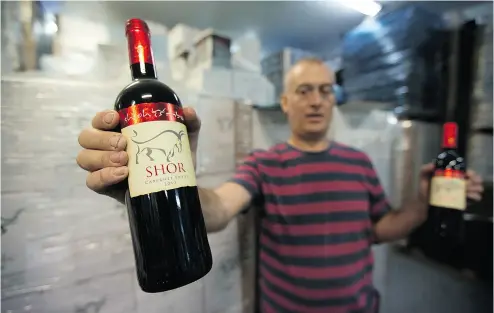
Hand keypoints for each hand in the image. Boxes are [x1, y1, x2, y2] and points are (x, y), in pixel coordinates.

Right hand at [76, 107, 201, 202]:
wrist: (176, 184)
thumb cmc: (172, 155)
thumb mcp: (183, 138)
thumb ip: (189, 122)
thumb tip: (188, 111)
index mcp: (117, 130)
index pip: (98, 120)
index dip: (102, 118)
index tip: (117, 118)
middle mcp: (104, 147)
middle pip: (86, 138)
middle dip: (103, 139)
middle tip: (124, 145)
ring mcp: (102, 167)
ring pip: (85, 158)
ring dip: (103, 158)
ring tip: (125, 161)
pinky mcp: (105, 186)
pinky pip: (92, 182)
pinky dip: (104, 176)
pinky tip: (122, 174)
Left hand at [418, 163, 483, 203]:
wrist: (423, 205)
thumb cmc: (425, 190)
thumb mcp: (423, 178)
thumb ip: (425, 169)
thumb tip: (433, 164)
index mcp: (454, 176)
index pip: (468, 172)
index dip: (471, 172)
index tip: (467, 174)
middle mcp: (461, 184)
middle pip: (477, 180)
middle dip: (475, 180)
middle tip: (467, 183)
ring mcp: (464, 193)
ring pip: (478, 188)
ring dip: (475, 188)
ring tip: (465, 190)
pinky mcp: (464, 202)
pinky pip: (476, 198)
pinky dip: (474, 196)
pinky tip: (466, 196)